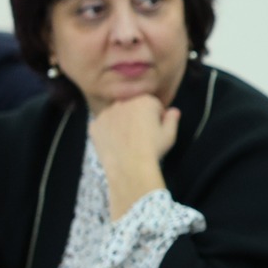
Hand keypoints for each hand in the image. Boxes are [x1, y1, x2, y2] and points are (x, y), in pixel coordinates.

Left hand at [89, 95, 178, 219]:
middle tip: (141, 135)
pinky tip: (114, 144)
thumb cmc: (153, 149)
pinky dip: (107, 132)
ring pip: (117, 115)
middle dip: (138, 117)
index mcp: (144, 100)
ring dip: (122, 122)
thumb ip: (172, 119)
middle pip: (133, 107)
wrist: (129, 166)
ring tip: (127, 141)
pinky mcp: (94, 125)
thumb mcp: (170, 134)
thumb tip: (173, 111)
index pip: (153, 105)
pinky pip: (103, 125)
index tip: (157, 130)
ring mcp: (106, 113)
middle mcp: (123, 102)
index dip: (157, 118)